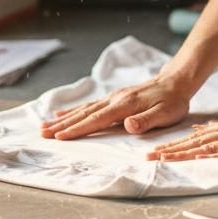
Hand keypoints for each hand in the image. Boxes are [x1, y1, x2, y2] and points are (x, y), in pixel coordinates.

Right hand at [40, 74, 192, 139]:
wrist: (175, 81)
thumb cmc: (173, 101)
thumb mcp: (166, 113)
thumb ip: (146, 120)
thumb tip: (128, 127)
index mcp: (124, 105)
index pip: (97, 120)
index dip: (78, 129)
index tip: (60, 137)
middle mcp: (114, 99)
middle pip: (84, 114)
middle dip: (62, 125)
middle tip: (42, 134)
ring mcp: (112, 97)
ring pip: (83, 109)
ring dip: (63, 119)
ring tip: (44, 127)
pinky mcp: (113, 98)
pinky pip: (89, 105)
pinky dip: (73, 110)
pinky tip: (61, 114)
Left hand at [146, 90, 217, 160]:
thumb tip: (205, 129)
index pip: (197, 137)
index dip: (176, 145)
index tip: (157, 150)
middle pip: (194, 142)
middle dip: (169, 150)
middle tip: (147, 157)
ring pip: (205, 147)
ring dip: (182, 154)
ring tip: (162, 160)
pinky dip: (211, 156)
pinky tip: (197, 158)